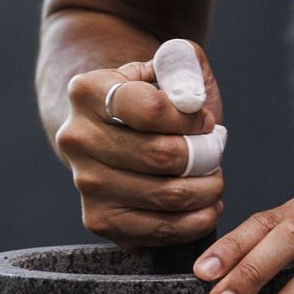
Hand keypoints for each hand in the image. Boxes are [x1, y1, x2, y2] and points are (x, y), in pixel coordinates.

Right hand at [55, 41, 227, 247]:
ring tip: (214, 180)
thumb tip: (189, 96)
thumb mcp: (167, 68)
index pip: (152, 109)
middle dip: (204, 157)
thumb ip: (183, 63)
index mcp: (88, 91)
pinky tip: (203, 207)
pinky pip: (158, 230)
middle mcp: (77, 138)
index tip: (206, 121)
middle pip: (161, 156)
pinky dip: (193, 222)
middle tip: (216, 154)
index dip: (191, 118)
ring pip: (165, 196)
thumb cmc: (151, 99)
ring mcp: (84, 183)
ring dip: (205, 191)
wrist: (114, 131)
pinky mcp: (98, 220)